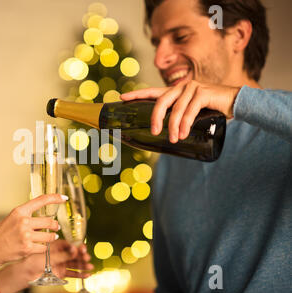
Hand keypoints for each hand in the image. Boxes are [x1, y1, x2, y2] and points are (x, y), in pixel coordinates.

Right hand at [0, 194, 66, 267]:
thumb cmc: (1, 234)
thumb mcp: (12, 219)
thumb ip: (27, 216)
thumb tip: (46, 218)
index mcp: (19, 211)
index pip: (41, 200)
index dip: (55, 198)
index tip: (64, 198)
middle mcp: (23, 221)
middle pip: (49, 221)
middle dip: (55, 226)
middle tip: (56, 227)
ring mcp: (26, 235)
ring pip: (49, 236)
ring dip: (52, 237)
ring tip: (51, 237)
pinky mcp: (27, 248)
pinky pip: (44, 247)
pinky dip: (43, 248)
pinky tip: (39, 247)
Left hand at [23, 240, 93, 280]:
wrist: (27, 273)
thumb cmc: (34, 260)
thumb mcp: (49, 257)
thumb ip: (63, 255)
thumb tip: (75, 250)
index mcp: (57, 246)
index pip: (71, 245)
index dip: (78, 247)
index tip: (83, 248)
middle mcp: (61, 254)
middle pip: (75, 255)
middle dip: (82, 256)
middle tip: (86, 257)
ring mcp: (61, 263)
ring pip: (75, 264)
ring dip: (83, 265)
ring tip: (90, 267)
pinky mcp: (61, 273)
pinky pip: (72, 273)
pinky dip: (80, 274)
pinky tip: (87, 274)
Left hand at [121, 80, 240, 142]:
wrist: (237, 102)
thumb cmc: (213, 109)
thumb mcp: (194, 113)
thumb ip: (181, 118)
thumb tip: (169, 136)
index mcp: (177, 91)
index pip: (153, 92)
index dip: (137, 94)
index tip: (121, 98)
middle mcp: (182, 87)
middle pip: (161, 101)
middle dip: (155, 117)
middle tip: (154, 132)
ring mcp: (193, 88)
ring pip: (176, 109)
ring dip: (173, 126)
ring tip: (174, 139)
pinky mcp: (204, 92)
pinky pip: (190, 110)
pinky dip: (186, 123)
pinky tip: (183, 134)